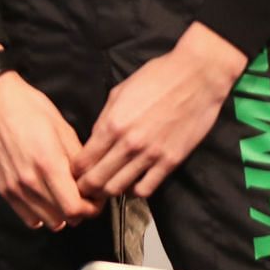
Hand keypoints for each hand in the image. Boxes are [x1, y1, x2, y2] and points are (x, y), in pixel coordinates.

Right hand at [0, 58, 98, 230]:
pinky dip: (41, 214)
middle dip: (80, 210)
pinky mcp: (3, 188)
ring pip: (48, 221)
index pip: (76, 208)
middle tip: (83, 195)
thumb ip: (78, 160)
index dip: (92, 207)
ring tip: (64, 196)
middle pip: (65, 218)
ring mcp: (14, 187)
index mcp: (48, 163)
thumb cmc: (26, 107)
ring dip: (61, 213)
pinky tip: (46, 198)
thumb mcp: (62, 127)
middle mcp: (30, 181)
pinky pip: (28, 217)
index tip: (95, 197)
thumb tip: (90, 181)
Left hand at [74, 23, 245, 199]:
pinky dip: (134, 191)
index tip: (74, 173)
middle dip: (87, 187)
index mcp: (112, 124)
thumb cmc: (156, 78)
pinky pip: (146, 188)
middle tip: (84, 189)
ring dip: (108, 193)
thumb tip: (95, 140)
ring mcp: (151, 155)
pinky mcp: (171, 161)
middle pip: (98, 180)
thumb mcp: (119, 92)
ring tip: (104, 190)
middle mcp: (129, 143)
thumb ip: (105, 119)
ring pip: (120, 189)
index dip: (75, 171)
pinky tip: (131, 184)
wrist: (195, 77)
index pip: (84, 160)